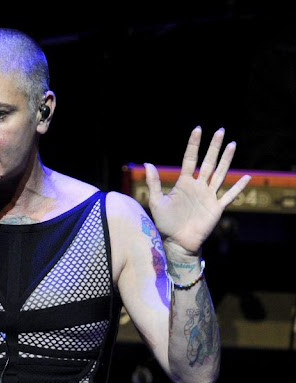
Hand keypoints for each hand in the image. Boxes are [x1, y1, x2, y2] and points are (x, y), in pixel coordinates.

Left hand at [144, 126, 251, 254]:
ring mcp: (208, 196)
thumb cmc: (165, 222)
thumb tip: (147, 163)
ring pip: (220, 174)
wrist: (177, 241)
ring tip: (233, 144)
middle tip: (221, 130)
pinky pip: (229, 195)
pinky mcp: (216, 208)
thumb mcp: (156, 201)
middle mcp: (198, 186)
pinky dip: (238, 187)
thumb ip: (154, 183)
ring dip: (227, 160)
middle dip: (214, 147)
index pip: (190, 159)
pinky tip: (247, 177)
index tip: (198, 129)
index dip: (194, 145)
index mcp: (184, 183)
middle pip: (208, 162)